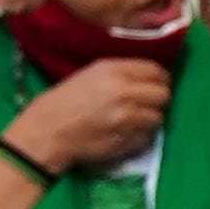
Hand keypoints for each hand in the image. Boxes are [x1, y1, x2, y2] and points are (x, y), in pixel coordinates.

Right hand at [3, 53, 173, 175]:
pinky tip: (124, 133)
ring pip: (159, 116)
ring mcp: (129, 116)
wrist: (46, 132)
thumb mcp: (87, 76)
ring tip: (132, 120)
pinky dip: (141, 135)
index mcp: (111, 69)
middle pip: (164, 93)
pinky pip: (149, 135)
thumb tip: (145, 81)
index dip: (157, 79)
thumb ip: (118, 75)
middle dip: (156, 99)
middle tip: (144, 104)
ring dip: (149, 119)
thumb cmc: (61, 103)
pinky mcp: (130, 139)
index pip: (156, 70)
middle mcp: (124, 90)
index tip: (152, 85)